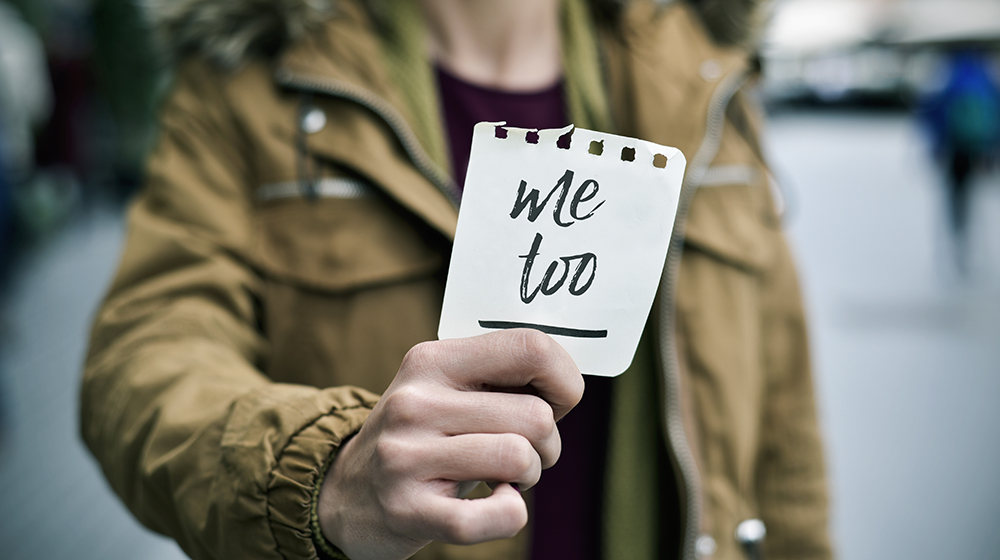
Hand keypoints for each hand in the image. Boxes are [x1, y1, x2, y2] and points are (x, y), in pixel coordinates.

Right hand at [317, 329, 583, 559]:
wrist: (347, 494)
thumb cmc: (423, 437)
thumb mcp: (446, 388)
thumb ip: (501, 376)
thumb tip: (570, 383)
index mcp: (432, 360)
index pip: (530, 347)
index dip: (565, 379)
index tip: (557, 402)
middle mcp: (415, 403)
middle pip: (536, 415)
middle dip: (548, 442)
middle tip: (523, 452)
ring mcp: (407, 457)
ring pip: (520, 457)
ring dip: (529, 475)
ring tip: (503, 477)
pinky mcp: (410, 511)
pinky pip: (500, 514)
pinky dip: (511, 513)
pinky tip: (493, 503)